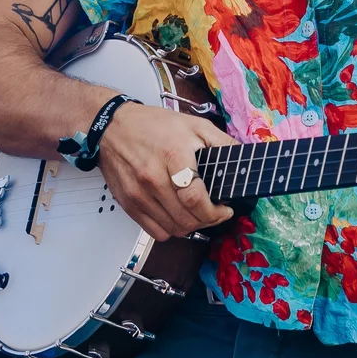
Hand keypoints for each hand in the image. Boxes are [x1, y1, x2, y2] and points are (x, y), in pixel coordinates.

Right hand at [98, 102, 238, 241]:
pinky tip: (177, 214)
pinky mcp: (129, 205)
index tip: (225, 209)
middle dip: (208, 220)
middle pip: (186, 219)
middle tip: (216, 212)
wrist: (112, 127)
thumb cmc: (153, 125)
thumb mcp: (194, 125)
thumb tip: (243, 158)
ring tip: (199, 212)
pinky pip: (155, 232)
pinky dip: (171, 229)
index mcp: (173, 156)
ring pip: (173, 229)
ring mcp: (139, 194)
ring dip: (191, 225)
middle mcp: (153, 178)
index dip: (215, 211)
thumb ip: (221, 142)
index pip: (195, 198)